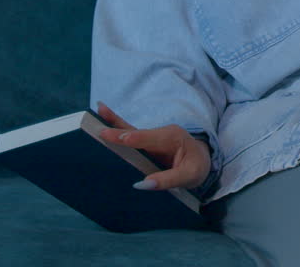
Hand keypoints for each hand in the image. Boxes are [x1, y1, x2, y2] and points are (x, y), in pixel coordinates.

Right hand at [95, 101, 210, 191]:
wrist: (202, 160)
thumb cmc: (197, 167)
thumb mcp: (189, 176)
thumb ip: (168, 180)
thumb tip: (142, 184)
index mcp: (172, 136)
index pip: (148, 138)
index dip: (130, 139)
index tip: (113, 136)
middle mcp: (161, 133)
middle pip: (136, 131)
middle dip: (117, 130)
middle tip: (97, 128)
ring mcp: (153, 137)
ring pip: (131, 131)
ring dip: (114, 127)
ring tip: (97, 115)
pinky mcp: (147, 143)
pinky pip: (131, 136)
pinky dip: (118, 132)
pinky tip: (104, 124)